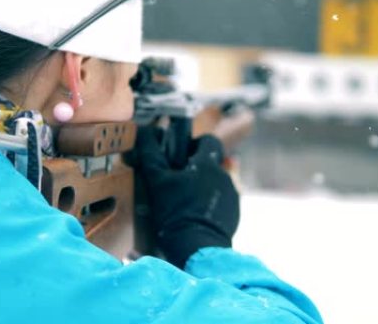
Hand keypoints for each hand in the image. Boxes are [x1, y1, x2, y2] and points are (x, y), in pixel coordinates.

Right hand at [133, 126, 239, 267]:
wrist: (196, 248)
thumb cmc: (175, 213)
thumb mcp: (156, 181)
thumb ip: (151, 153)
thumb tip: (144, 130)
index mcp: (208, 164)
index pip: (209, 140)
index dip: (194, 144)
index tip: (181, 155)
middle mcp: (225, 177)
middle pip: (212, 163)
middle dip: (196, 168)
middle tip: (176, 180)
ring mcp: (231, 197)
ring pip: (216, 183)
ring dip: (202, 187)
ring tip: (182, 202)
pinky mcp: (233, 215)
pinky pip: (220, 202)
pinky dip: (208, 205)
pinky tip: (193, 216)